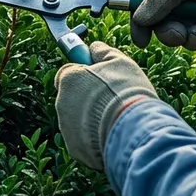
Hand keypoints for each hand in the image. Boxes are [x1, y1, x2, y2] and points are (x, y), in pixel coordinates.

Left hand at [55, 42, 157, 170]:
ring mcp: (66, 128)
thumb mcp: (120, 61)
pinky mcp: (75, 149)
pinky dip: (95, 138)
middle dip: (88, 98)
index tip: (98, 77)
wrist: (134, 131)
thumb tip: (94, 46)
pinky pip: (84, 140)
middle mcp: (61, 103)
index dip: (84, 74)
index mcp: (68, 79)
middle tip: (111, 100)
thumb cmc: (127, 92)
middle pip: (72, 97)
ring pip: (78, 120)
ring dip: (91, 118)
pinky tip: (113, 134)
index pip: (67, 72)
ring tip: (116, 118)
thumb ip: (103, 51)